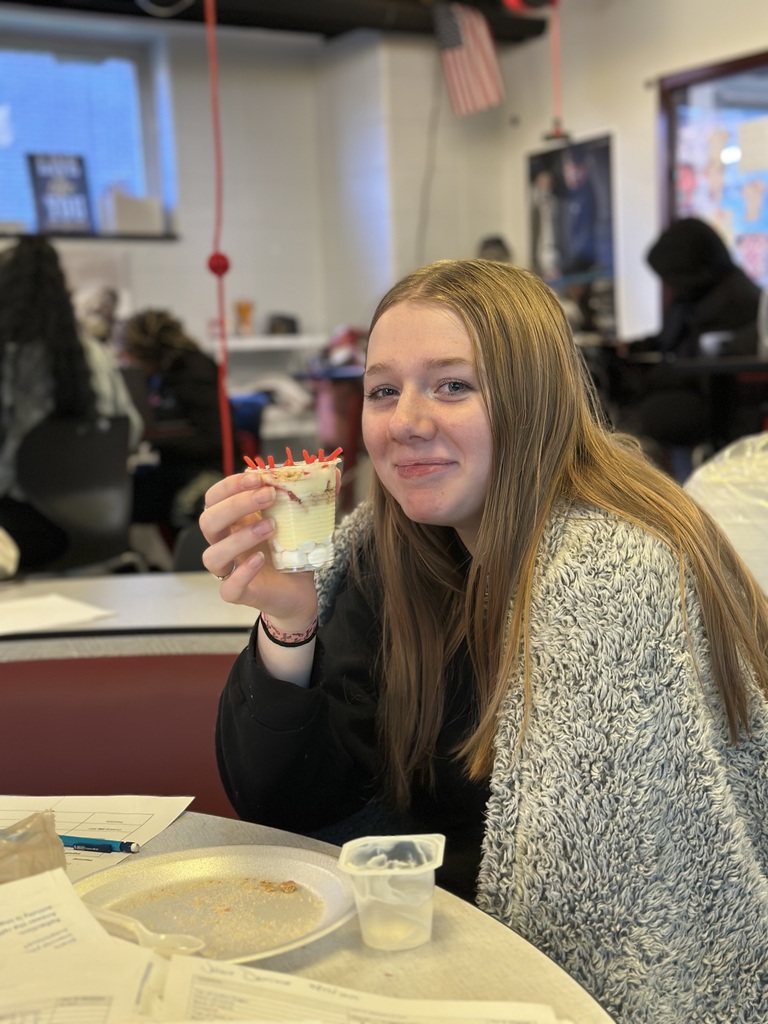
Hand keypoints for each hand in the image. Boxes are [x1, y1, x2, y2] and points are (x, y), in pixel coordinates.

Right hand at [199, 471, 317, 628]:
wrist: (298, 590)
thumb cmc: (292, 552)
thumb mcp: (297, 522)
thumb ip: (302, 498)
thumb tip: (329, 470)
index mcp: (233, 522)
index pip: (214, 498)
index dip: (230, 485)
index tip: (259, 478)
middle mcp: (225, 543)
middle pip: (207, 521)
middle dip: (235, 505)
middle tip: (268, 496)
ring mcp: (230, 569)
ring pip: (212, 555)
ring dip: (240, 537)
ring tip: (271, 527)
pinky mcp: (238, 593)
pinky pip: (228, 587)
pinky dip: (243, 572)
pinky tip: (261, 559)